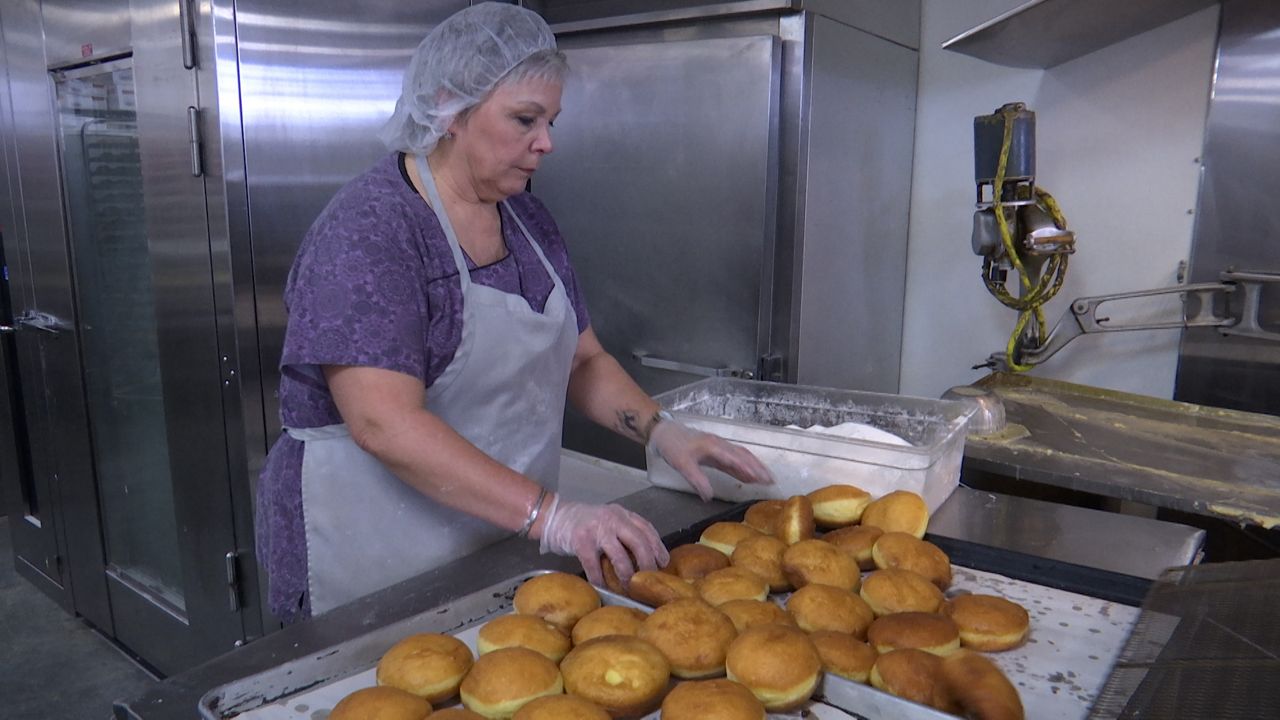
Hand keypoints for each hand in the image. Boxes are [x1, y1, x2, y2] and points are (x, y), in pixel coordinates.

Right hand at [538, 496, 668, 587]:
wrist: (554, 516)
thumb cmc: (584, 523)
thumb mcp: (609, 521)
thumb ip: (624, 532)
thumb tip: (645, 558)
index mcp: (622, 514)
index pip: (647, 529)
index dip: (658, 547)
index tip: (663, 563)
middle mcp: (613, 518)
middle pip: (639, 542)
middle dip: (647, 563)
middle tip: (648, 579)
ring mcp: (597, 529)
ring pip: (620, 556)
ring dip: (627, 575)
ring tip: (629, 587)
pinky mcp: (581, 540)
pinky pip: (594, 565)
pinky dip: (600, 580)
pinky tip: (603, 589)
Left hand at [648, 418, 773, 500]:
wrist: (663, 432)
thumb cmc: (672, 445)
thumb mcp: (682, 464)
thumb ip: (697, 480)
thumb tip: (709, 497)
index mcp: (714, 446)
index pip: (736, 459)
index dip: (749, 469)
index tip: (761, 479)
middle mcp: (720, 445)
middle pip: (744, 456)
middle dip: (758, 468)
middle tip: (772, 481)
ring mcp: (718, 447)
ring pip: (741, 456)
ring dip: (754, 467)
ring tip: (766, 479)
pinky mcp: (715, 451)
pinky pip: (733, 459)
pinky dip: (743, 467)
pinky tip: (748, 476)